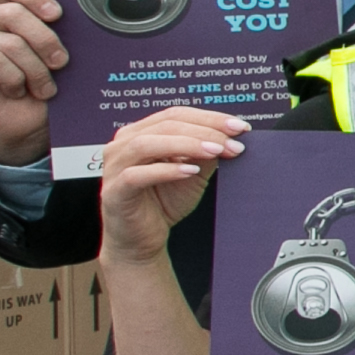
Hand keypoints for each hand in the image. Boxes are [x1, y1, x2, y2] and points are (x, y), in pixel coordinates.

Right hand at [0, 0, 73, 165]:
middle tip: (61, 62)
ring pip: (8, 42)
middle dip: (45, 39)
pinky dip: (12, 78)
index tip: (57, 14)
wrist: (30, 126)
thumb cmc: (44, 87)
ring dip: (34, 69)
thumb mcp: (55, 52)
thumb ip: (54, 21)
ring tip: (43, 87)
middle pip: (12, 12)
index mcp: (7, 14)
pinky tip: (16, 90)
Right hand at [96, 107, 249, 261]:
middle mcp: (123, 145)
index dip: (210, 118)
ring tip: (215, 152)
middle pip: (165, 125)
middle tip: (233, 142)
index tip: (240, 127)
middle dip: (204, 131)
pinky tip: (190, 171)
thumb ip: (206, 153)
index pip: (176, 114)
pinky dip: (166, 170)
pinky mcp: (114, 191)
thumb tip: (230, 136)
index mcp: (140, 133)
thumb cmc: (165, 202)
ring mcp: (114, 167)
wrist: (144, 240)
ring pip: (147, 144)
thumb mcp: (194, 173)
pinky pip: (137, 175)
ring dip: (186, 145)